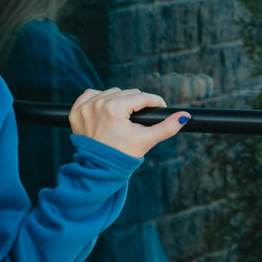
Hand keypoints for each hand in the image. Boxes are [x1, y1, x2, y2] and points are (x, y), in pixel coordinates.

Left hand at [69, 87, 189, 158]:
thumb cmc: (123, 156)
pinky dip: (98, 99)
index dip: (154, 103)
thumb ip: (167, 127)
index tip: (159, 108)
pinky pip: (90, 94)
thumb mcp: (146, 141)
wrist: (98, 169)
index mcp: (115, 109)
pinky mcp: (75, 111)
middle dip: (136, 103)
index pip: (141, 97)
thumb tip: (185, 116)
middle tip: (140, 117)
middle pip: (127, 93)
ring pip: (110, 92)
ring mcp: (85, 107)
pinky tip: (105, 108)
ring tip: (125, 113)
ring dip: (119, 100)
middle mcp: (98, 104)